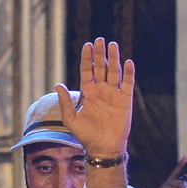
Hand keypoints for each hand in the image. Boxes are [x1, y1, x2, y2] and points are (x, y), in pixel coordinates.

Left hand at [56, 38, 134, 157]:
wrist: (102, 147)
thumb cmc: (85, 135)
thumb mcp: (71, 119)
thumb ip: (66, 101)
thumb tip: (57, 84)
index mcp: (87, 93)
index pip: (87, 71)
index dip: (87, 59)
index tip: (87, 45)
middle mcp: (101, 90)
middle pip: (100, 68)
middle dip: (100, 54)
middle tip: (100, 40)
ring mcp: (114, 94)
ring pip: (114, 72)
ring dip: (114, 59)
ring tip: (113, 45)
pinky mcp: (125, 100)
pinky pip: (128, 84)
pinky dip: (128, 73)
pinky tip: (127, 62)